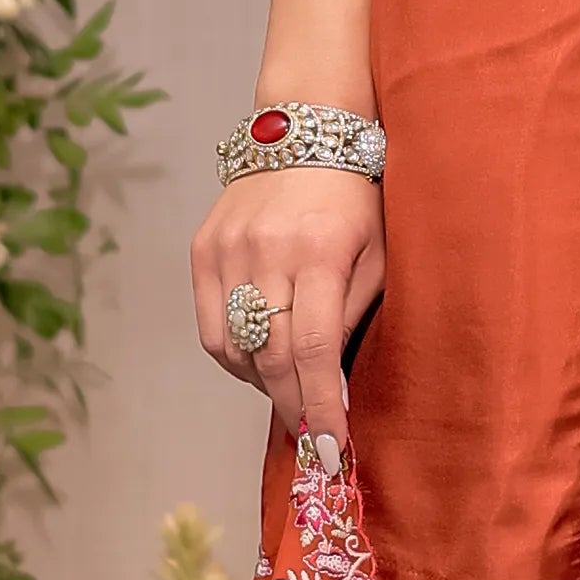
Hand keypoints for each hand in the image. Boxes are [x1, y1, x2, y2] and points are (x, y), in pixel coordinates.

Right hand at [190, 161, 383, 458]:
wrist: (306, 132)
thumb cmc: (357, 199)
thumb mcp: (378, 254)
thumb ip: (354, 317)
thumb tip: (332, 385)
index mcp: (321, 252)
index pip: (314, 349)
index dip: (320, 406)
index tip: (330, 448)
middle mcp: (268, 252)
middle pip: (272, 356)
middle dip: (294, 407)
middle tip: (311, 438)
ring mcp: (228, 250)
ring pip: (235, 349)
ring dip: (264, 384)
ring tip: (290, 390)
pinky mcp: (202, 249)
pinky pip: (212, 328)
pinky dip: (235, 358)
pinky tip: (260, 361)